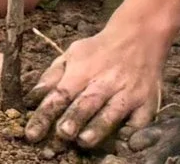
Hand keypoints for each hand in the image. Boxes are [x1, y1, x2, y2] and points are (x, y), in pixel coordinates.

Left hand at [24, 23, 169, 154]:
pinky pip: (140, 121)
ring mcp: (129, 92)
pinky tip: (121, 143)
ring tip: (85, 140)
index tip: (31, 134)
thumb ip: (52, 76)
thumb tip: (31, 98)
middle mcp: (106, 81)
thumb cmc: (100, 50)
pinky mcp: (147, 102)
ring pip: (112, 112)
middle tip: (62, 134)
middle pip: (87, 103)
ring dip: (98, 127)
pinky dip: (131, 132)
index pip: (60, 94)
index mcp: (83, 70)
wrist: (140, 35)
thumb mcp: (73, 54)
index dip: (45, 115)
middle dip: (74, 118)